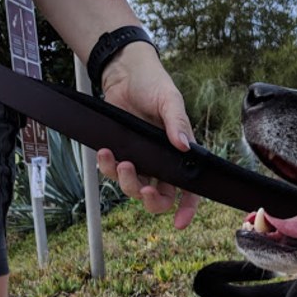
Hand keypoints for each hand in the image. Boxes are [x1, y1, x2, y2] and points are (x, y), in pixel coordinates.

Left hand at [96, 42, 199, 228]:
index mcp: (180, 155)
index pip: (189, 190)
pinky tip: (106, 153)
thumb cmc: (154, 84)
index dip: (187, 209)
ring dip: (127, 182)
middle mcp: (161, 163)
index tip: (180, 223)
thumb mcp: (170, 100)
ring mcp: (140, 161)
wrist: (124, 73)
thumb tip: (185, 147)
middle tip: (143, 191)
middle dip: (151, 202)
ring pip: (135, 189)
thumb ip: (178, 124)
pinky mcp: (120, 153)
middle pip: (161, 198)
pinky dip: (107, 168)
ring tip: (122, 162)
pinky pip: (113, 173)